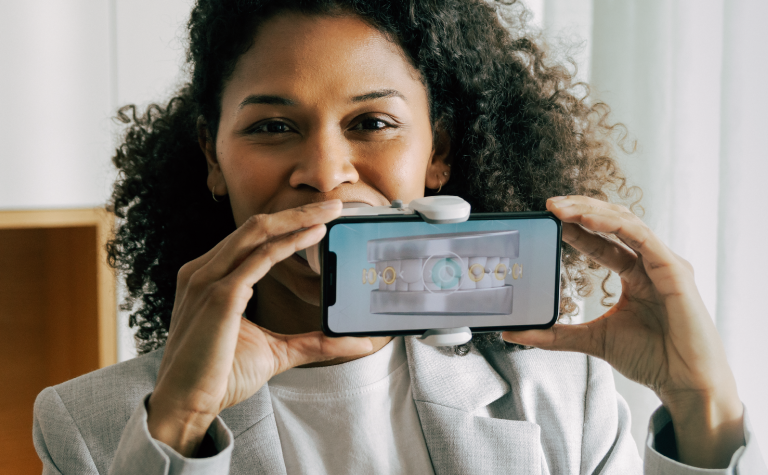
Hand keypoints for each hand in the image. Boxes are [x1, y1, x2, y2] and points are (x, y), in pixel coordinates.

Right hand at [146, 199, 372, 455]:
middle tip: (334, 204)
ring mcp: (206, 281)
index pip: (251, 238)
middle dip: (296, 212)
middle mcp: (202, 272)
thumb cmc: (221, 376)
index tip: (320, 218)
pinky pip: (258, 260)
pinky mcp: (218, 297)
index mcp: (208, 277)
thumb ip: (314, 342)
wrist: (186, 406)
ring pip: (257, 233)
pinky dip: (288, 244)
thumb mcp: (276, 351)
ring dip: (296, 219)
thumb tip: (357, 342)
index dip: (286, 224)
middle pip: (255, 226)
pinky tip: (312, 236)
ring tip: (329, 213)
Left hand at [502, 195, 743, 467]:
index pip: (601, 240)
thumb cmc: (650, 360)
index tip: (547, 217)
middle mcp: (649, 262)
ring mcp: (664, 263)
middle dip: (581, 209)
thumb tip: (513, 334)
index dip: (575, 225)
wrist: (684, 383)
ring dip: (592, 211)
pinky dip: (614, 225)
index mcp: (634, 273)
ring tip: (562, 209)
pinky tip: (588, 219)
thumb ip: (554, 335)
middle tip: (549, 204)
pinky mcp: (675, 269)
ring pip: (626, 223)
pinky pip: (642, 237)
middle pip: (613, 223)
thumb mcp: (592, 340)